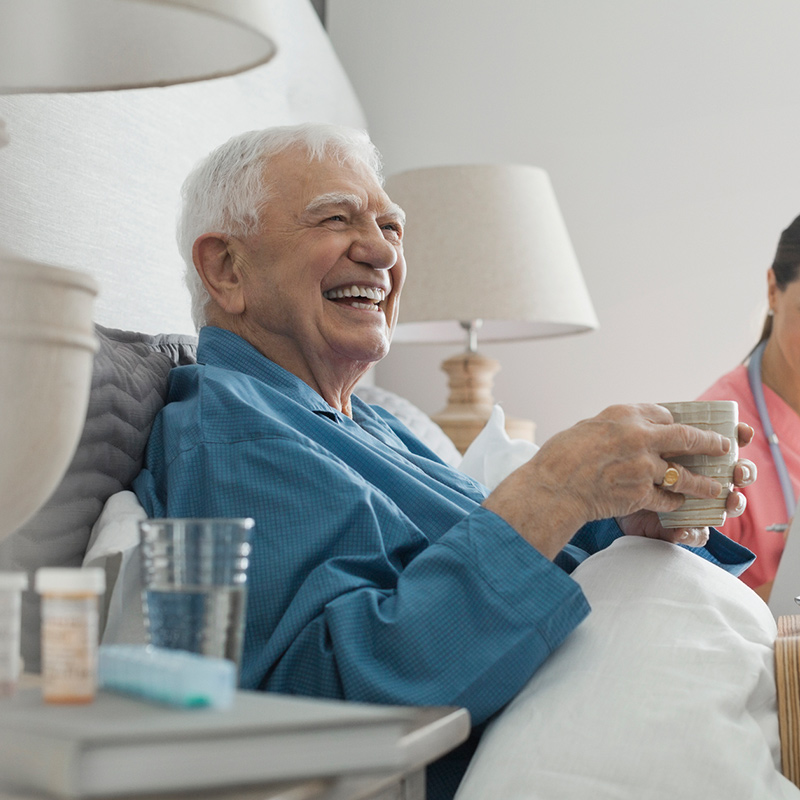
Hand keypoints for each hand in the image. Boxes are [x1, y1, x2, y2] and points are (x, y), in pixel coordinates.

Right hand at [483, 403, 739, 558]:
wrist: (552, 488)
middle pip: (687, 438)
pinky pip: (667, 499)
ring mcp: (643, 466)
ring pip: (684, 474)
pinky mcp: (641, 493)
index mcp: (624, 414)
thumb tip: (625, 432)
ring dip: (704, 482)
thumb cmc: (560, 457)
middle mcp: (639, 436)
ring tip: (718, 488)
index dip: (675, 423)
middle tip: (724, 447)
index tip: (683, 429)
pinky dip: (674, 503)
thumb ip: (613, 428)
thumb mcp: (587, 428)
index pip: (663, 414)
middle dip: (710, 443)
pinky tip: (679, 505)